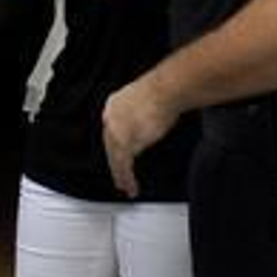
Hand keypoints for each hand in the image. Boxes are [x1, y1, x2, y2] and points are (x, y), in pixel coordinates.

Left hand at [102, 77, 179, 197]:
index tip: (118, 156)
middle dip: (115, 163)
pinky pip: (123, 166)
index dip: (115, 146)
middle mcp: (111, 116)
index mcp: (114, 104)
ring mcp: (115, 129)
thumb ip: (143, 116)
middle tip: (120, 177)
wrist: (166, 89)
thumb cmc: (165, 90)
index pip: (111, 130)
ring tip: (125, 186)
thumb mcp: (149, 102)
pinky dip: (126, 178)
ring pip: (114, 159)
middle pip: (110, 146)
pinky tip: (130, 186)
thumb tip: (148, 127)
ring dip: (120, 175)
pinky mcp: (123, 142)